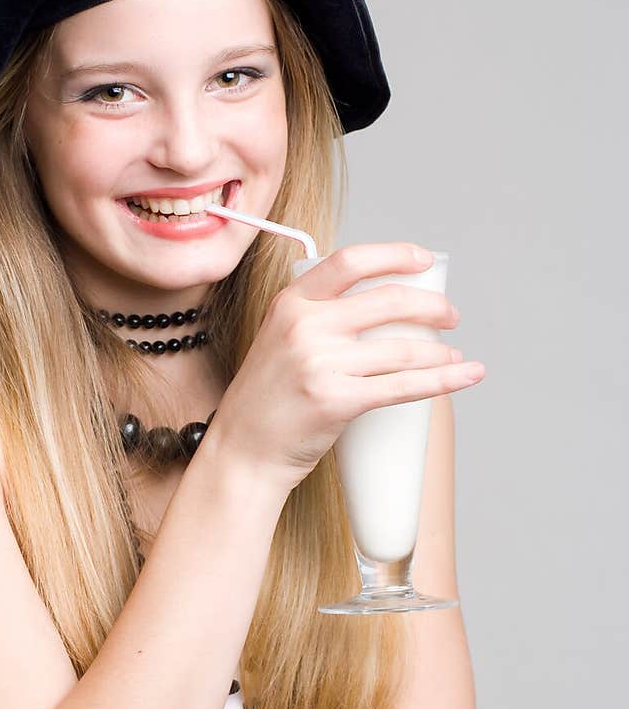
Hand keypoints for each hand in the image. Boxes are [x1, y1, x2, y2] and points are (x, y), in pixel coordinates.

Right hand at [210, 242, 483, 491]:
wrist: (243, 452)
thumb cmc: (266, 400)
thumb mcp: (278, 339)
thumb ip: (316, 315)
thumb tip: (380, 304)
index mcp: (290, 303)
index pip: (350, 262)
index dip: (395, 255)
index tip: (423, 259)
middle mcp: (304, 327)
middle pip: (389, 301)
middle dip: (432, 306)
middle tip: (450, 316)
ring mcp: (319, 364)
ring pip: (402, 349)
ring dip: (440, 351)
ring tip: (453, 355)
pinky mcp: (336, 401)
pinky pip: (403, 387)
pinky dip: (443, 380)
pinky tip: (465, 374)